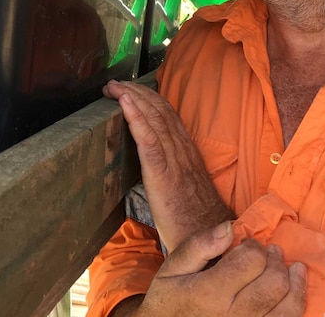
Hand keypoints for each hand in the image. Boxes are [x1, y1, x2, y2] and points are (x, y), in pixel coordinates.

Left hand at [104, 80, 232, 250]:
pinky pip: (149, 141)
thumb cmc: (196, 219)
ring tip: (114, 87)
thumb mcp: (186, 186)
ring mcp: (173, 161)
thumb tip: (156, 162)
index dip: (148, 98)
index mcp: (186, 152)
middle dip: (135, 92)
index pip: (168, 115)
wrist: (210, 241)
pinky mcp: (163, 175)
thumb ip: (174, 169)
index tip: (129, 89)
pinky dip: (136, 118)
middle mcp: (182, 150)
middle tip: (114, 83)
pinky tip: (123, 103)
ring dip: (132, 98)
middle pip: (159, 111)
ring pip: (154, 119)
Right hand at [126, 222, 305, 316]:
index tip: (248, 244)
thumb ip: (198, 246)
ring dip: (295, 284)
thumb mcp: (172, 268)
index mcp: (210, 293)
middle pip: (274, 283)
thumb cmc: (171, 299)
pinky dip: (295, 306)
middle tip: (272, 252)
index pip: (251, 261)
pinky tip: (292, 293)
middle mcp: (233, 316)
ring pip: (288, 308)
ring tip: (294, 270)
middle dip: (277, 261)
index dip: (255, 246)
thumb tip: (229, 228)